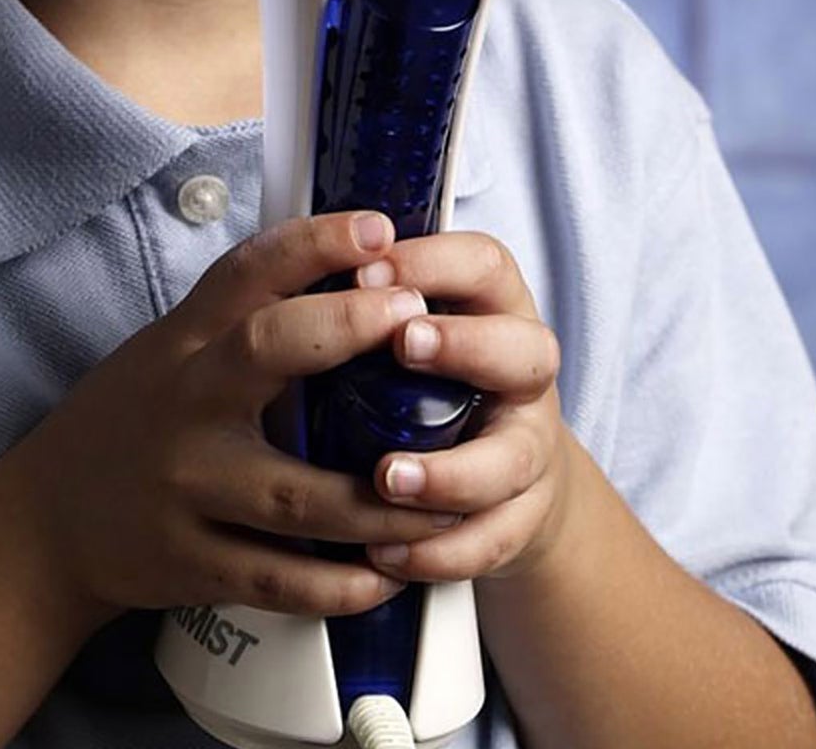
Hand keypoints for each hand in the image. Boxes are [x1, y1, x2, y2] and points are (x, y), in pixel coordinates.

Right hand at [9, 211, 465, 630]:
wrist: (47, 522)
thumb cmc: (137, 417)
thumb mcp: (173, 348)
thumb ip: (244, 316)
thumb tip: (352, 264)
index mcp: (187, 341)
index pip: (249, 270)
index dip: (315, 242)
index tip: (380, 227)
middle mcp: (186, 402)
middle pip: (268, 350)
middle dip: (348, 330)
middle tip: (419, 323)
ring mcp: (186, 486)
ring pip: (299, 494)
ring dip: (384, 502)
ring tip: (451, 495)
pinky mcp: (192, 564)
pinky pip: (282, 580)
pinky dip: (343, 584)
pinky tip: (393, 576)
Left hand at [351, 230, 571, 583]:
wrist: (488, 476)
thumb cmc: (424, 378)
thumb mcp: (397, 324)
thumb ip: (363, 298)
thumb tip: (288, 269)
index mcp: (489, 308)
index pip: (483, 264)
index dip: (433, 262)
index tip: (370, 269)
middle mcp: (519, 373)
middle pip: (526, 350)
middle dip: (463, 345)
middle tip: (402, 343)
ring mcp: (526, 447)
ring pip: (513, 459)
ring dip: (450, 471)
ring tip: (388, 477)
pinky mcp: (521, 518)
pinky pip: (493, 540)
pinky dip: (440, 550)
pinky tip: (386, 555)